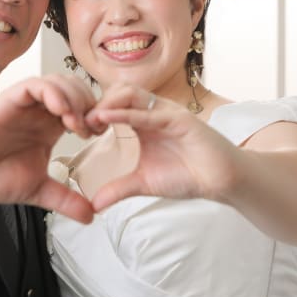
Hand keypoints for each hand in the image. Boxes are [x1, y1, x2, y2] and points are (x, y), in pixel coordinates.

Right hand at [0, 74, 100, 222]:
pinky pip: (36, 85)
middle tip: (92, 128)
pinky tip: (60, 112)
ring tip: (76, 124)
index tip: (101, 134)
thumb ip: (65, 199)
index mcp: (49, 126)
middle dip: (91, 104)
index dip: (97, 115)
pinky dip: (53, 93)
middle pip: (76, 88)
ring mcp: (24, 104)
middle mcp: (39, 111)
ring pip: (59, 81)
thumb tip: (91, 216)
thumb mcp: (38, 190)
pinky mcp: (8, 100)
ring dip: (74, 98)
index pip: (82, 105)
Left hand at [85, 83, 237, 211]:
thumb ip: (119, 189)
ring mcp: (166, 111)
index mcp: (143, 120)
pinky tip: (107, 118)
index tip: (76, 128)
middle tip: (79, 122)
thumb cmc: (187, 175)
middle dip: (96, 103)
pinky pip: (149, 111)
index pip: (113, 104)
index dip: (93, 112)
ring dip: (108, 103)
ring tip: (91, 119)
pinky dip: (126, 113)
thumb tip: (94, 205)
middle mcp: (153, 110)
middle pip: (118, 91)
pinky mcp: (180, 118)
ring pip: (130, 92)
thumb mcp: (143, 183)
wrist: (220, 180)